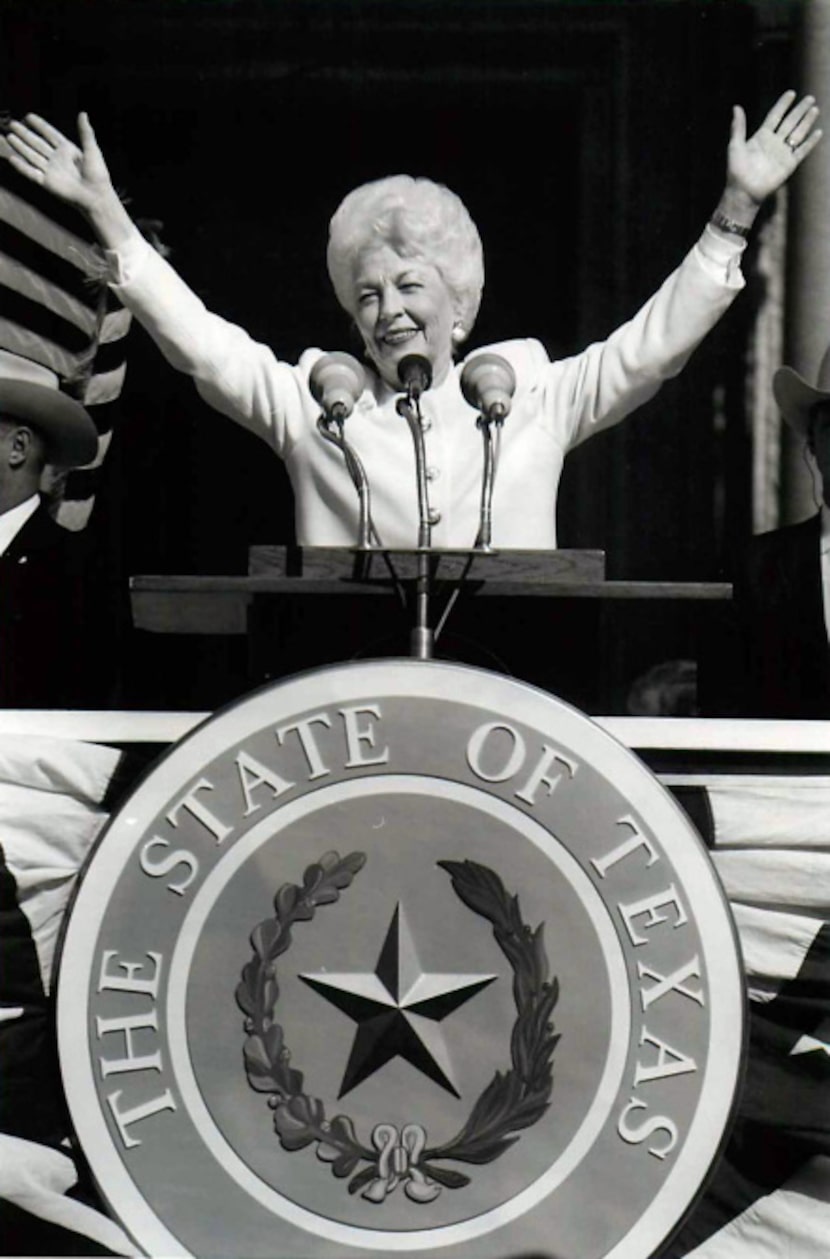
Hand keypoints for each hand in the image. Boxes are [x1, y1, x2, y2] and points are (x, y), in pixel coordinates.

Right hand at [5, 112, 113, 213]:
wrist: (96, 196)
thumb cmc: (98, 174)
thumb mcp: (92, 150)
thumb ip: (86, 133)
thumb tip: (83, 113)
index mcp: (67, 149)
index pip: (50, 134)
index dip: (40, 125)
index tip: (28, 116)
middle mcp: (57, 158)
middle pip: (37, 143)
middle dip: (25, 134)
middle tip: (12, 124)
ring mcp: (51, 170)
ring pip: (32, 156)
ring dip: (20, 146)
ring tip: (9, 137)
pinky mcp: (47, 183)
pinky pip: (31, 173)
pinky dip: (22, 167)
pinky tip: (12, 159)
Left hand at [727, 90, 821, 204]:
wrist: (744, 191)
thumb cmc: (736, 170)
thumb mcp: (735, 145)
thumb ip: (738, 127)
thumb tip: (736, 107)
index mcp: (761, 136)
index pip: (775, 116)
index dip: (783, 105)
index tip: (791, 93)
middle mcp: (774, 143)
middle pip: (790, 122)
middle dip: (799, 110)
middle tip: (810, 98)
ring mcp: (782, 153)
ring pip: (798, 133)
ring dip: (807, 121)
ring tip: (814, 109)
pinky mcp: (789, 164)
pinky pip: (802, 151)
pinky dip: (810, 142)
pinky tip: (818, 132)